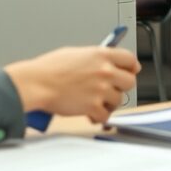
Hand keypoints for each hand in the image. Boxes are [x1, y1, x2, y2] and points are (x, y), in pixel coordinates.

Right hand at [4, 46, 139, 124]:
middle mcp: (104, 71)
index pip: (129, 59)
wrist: (38, 83)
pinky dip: (98, 117)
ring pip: (118, 100)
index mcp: (101, 54)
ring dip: (108, 103)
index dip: (132, 66)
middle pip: (129, 81)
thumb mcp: (75, 53)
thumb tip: (103, 62)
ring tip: (95, 101)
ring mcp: (100, 89)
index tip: (131, 71)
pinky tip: (90, 113)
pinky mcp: (93, 106)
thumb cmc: (49, 68)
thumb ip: (94, 58)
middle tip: (111, 89)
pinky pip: (105, 116)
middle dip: (121, 87)